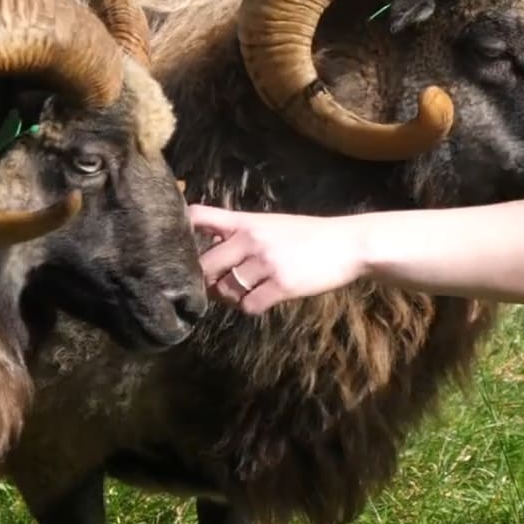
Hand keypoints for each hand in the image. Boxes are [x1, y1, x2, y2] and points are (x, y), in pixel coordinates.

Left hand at [188, 204, 367, 313]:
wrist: (348, 244)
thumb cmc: (308, 235)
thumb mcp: (271, 224)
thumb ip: (241, 233)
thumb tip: (210, 250)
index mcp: (246, 221)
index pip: (198, 217)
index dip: (180, 231)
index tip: (175, 247)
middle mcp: (251, 239)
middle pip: (205, 266)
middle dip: (206, 282)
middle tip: (216, 286)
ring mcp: (266, 263)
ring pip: (226, 290)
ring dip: (230, 297)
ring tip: (246, 292)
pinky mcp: (281, 285)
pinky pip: (249, 306)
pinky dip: (251, 307)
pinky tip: (263, 299)